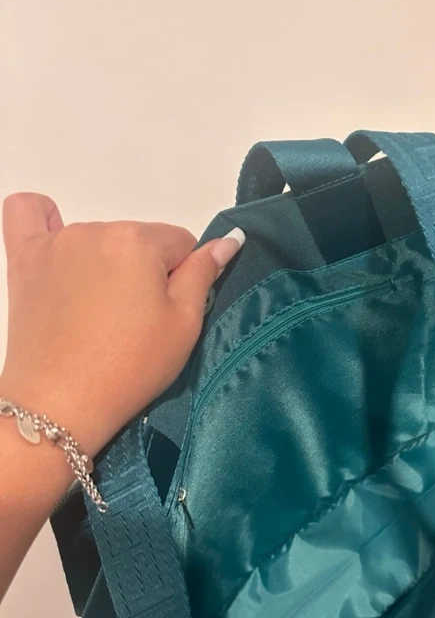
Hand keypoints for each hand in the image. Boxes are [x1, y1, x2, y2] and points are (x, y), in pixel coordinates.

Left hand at [1, 192, 244, 458]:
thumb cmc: (129, 368)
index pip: (180, 244)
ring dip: (105, 264)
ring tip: (96, 314)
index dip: (181, 279)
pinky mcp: (24, 261)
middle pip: (137, 241)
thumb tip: (228, 239)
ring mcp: (56, 244)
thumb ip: (204, 273)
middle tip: (132, 323)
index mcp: (138, 241)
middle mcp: (95, 230)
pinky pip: (27, 214)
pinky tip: (53, 239)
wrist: (61, 404)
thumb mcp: (183, 325)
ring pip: (98, 239)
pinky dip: (44, 220)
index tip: (164, 315)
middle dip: (143, 272)